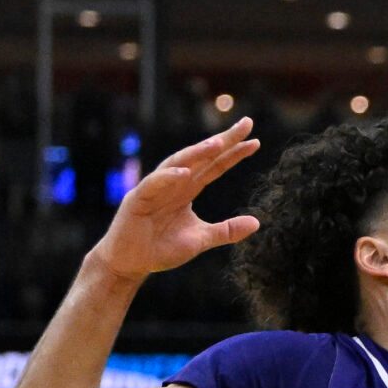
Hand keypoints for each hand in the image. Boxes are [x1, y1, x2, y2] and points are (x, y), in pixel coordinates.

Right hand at [88, 120, 260, 284]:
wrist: (130, 263)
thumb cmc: (161, 248)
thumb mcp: (201, 239)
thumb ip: (227, 230)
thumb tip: (257, 222)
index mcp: (188, 189)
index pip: (215, 166)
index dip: (234, 153)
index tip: (255, 141)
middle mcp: (174, 183)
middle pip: (201, 157)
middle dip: (223, 140)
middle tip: (246, 124)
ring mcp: (155, 188)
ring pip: (177, 163)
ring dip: (197, 152)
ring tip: (218, 143)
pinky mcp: (137, 199)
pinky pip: (153, 184)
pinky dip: (168, 177)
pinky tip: (184, 173)